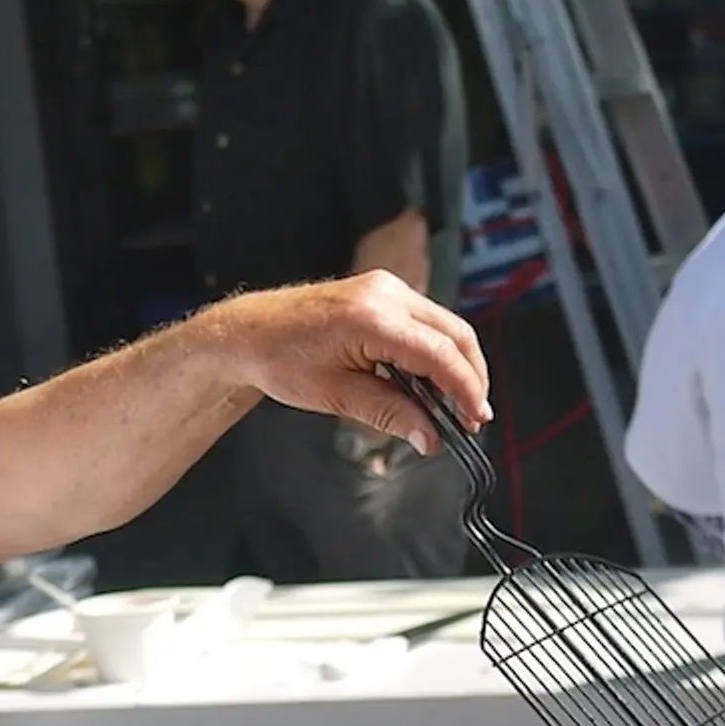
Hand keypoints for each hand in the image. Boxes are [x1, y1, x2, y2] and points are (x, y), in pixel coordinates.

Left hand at [205, 272, 491, 453]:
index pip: (439, 354)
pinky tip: (432, 382)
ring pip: (445, 326)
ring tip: (456, 405)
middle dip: (470, 377)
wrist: (249, 332)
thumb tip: (430, 437)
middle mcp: (385, 294)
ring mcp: (385, 287)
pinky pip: (425, 320)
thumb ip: (389, 415)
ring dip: (456, 364)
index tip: (475, 419)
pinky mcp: (383, 291)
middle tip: (473, 417)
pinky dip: (437, 351)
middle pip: (454, 334)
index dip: (465, 389)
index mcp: (372, 318)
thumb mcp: (336, 396)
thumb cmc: (280, 360)